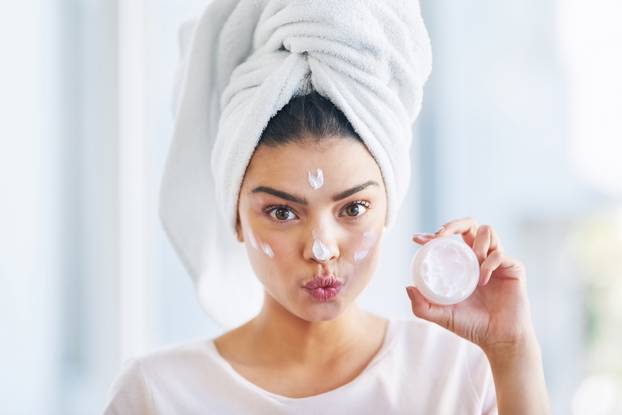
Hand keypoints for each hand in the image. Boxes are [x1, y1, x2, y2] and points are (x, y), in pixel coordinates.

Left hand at [405, 217, 535, 352]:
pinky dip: (489, 263)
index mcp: (463, 264)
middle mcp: (480, 258)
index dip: (434, 234)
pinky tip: (482, 280)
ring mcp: (497, 261)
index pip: (450, 239)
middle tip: (440, 235)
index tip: (416, 239)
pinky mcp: (513, 267)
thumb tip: (408, 287)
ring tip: (472, 261)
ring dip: (475, 242)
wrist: (499, 340)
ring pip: (487, 231)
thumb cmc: (472, 327)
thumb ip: (422, 306)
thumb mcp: (441, 316)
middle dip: (454, 224)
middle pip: (470, 224)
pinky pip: (499, 254)